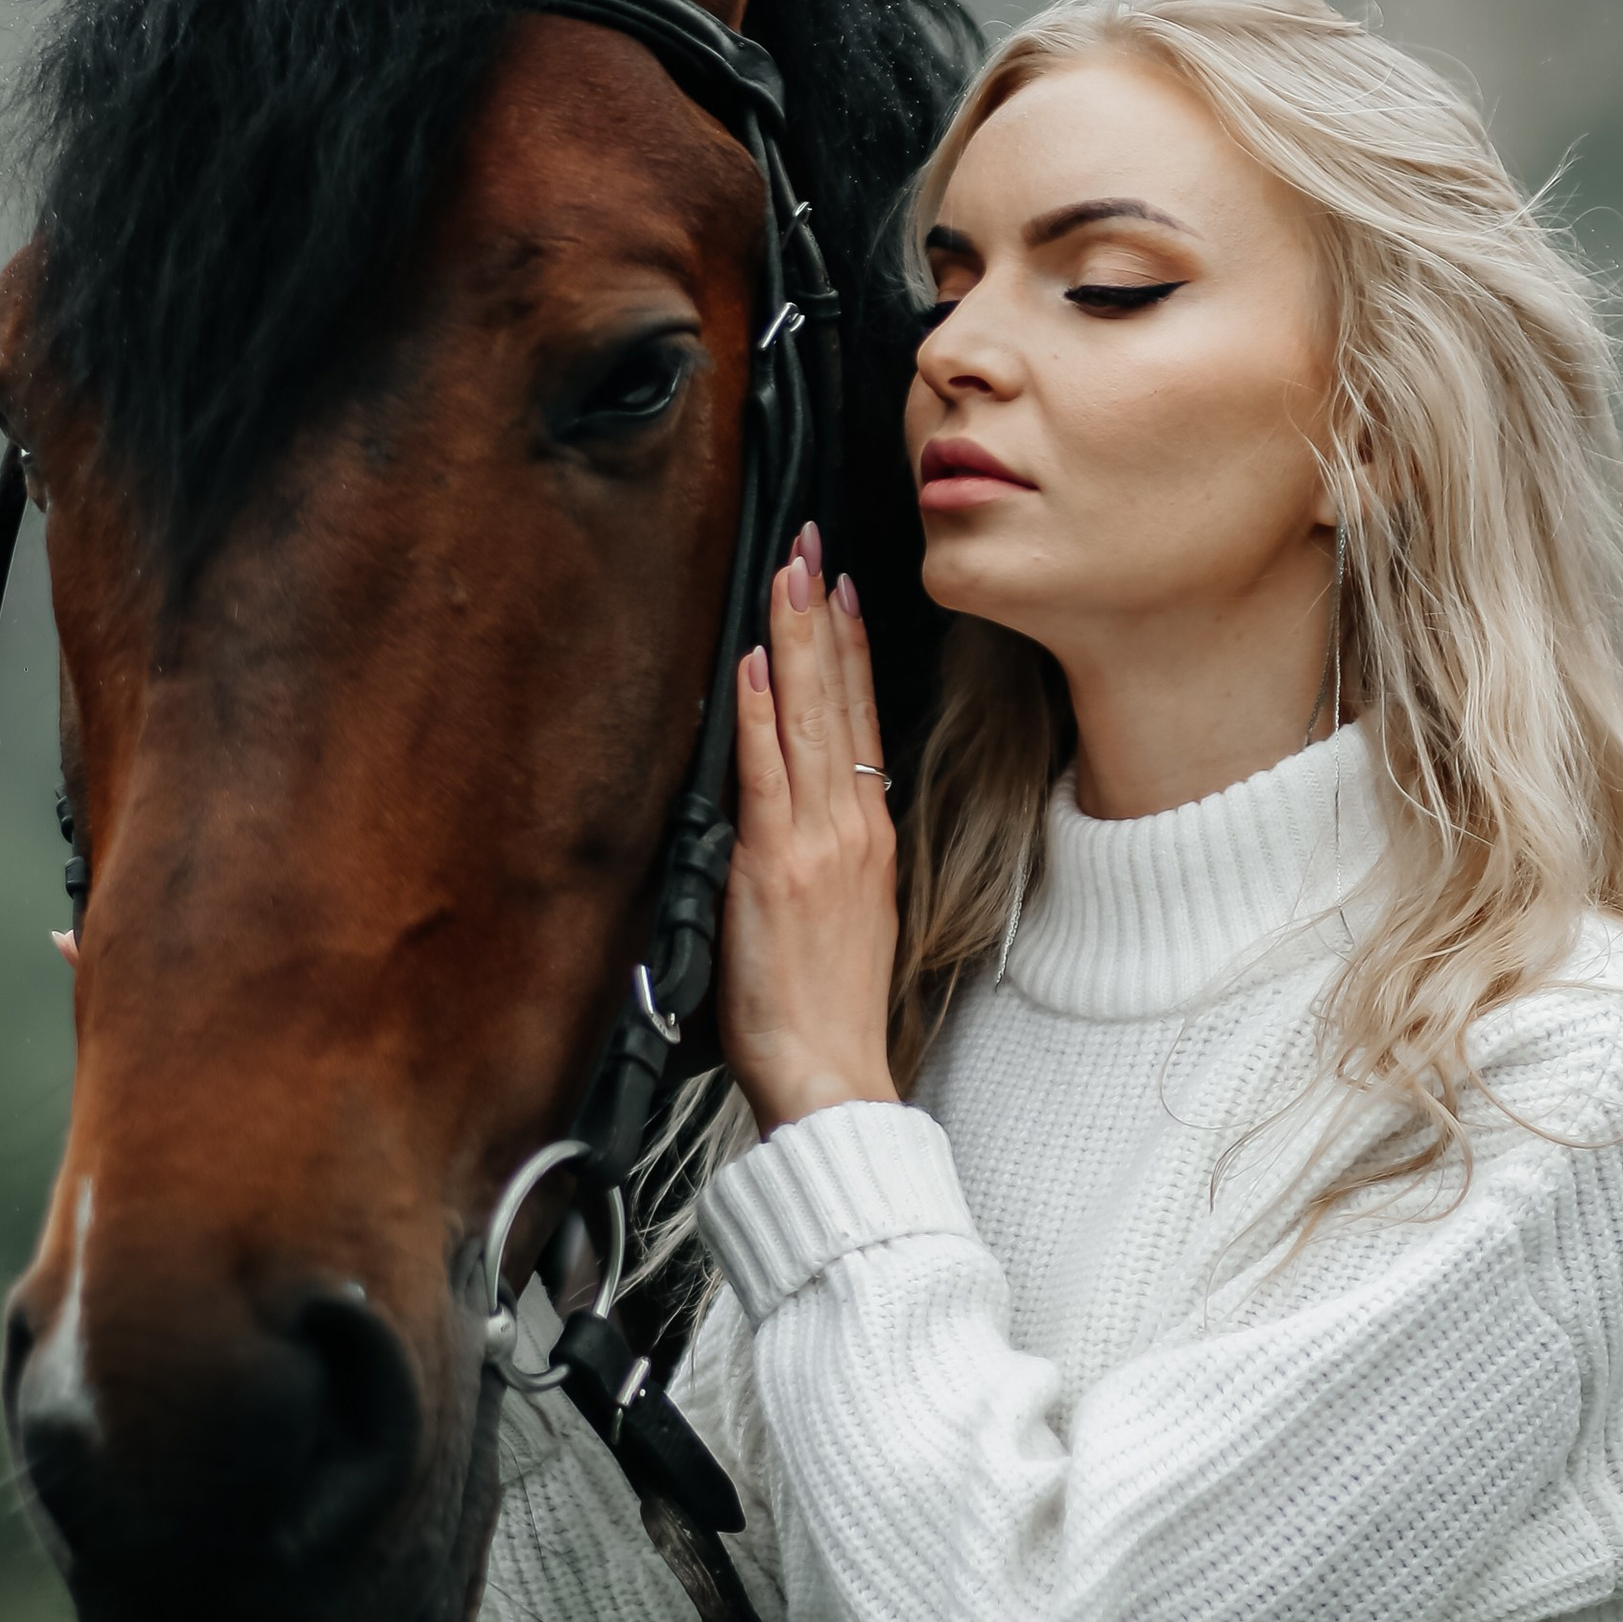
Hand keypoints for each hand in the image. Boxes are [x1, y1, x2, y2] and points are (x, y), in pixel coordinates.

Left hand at [719, 526, 901, 1135]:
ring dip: (797, 638)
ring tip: (792, 571)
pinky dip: (759, 712)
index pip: (862, 720)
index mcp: (870, 837)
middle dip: (823, 614)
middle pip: (841, 700)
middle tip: (813, 542)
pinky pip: (766, 772)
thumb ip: (822, 857)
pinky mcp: (775, 866)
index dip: (852, 648)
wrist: (831, 1079)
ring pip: (810, 718)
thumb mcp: (844, 919)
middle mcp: (853, 827)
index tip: (843, 587)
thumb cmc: (826, 1016)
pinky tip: (752, 661)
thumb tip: (793, 815)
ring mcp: (819, 841)